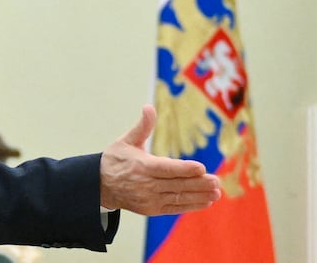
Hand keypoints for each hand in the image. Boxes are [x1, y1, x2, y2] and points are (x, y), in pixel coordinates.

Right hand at [99, 104, 220, 215]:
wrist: (100, 185)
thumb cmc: (116, 159)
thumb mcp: (126, 140)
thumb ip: (142, 126)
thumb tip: (148, 107)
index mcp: (140, 165)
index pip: (166, 168)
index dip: (184, 169)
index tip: (201, 168)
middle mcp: (145, 184)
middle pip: (176, 184)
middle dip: (198, 184)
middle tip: (217, 181)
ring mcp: (149, 199)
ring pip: (178, 197)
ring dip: (199, 196)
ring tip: (216, 193)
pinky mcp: (151, 209)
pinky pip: (174, 208)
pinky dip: (190, 205)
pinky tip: (205, 201)